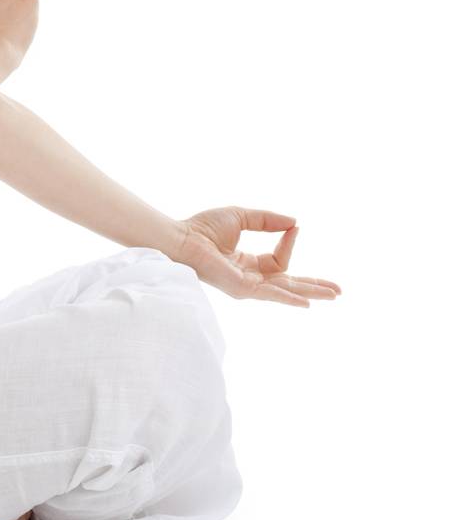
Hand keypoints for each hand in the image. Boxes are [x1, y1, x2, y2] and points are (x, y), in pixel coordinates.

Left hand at [172, 208, 341, 306]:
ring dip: (311, 292)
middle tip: (338, 291)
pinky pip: (270, 294)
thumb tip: (295, 222)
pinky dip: (289, 298)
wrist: (181, 237)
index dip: (290, 242)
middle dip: (314, 286)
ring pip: (286, 291)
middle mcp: (249, 279)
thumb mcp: (242, 217)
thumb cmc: (202, 227)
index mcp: (248, 264)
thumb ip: (268, 220)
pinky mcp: (242, 289)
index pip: (279, 260)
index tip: (295, 226)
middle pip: (289, 285)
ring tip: (334, 295)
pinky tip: (306, 303)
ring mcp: (247, 287)